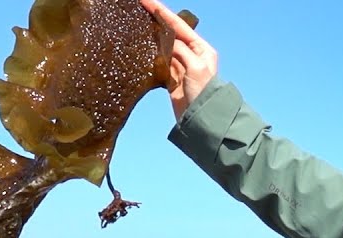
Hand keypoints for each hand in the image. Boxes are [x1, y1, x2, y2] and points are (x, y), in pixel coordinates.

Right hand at [141, 0, 217, 118]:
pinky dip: (151, 54)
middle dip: (155, 20)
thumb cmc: (205, 93)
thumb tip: (166, 40)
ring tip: (137, 23)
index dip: (161, 11)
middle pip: (170, 32)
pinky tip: (142, 46)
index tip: (145, 0)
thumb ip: (180, 50)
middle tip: (138, 8)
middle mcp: (191, 54)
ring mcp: (181, 66)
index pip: (178, 25)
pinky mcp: (172, 78)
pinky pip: (159, 61)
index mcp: (201, 48)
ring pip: (163, 45)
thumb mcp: (196, 67)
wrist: (202, 120)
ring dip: (151, 35)